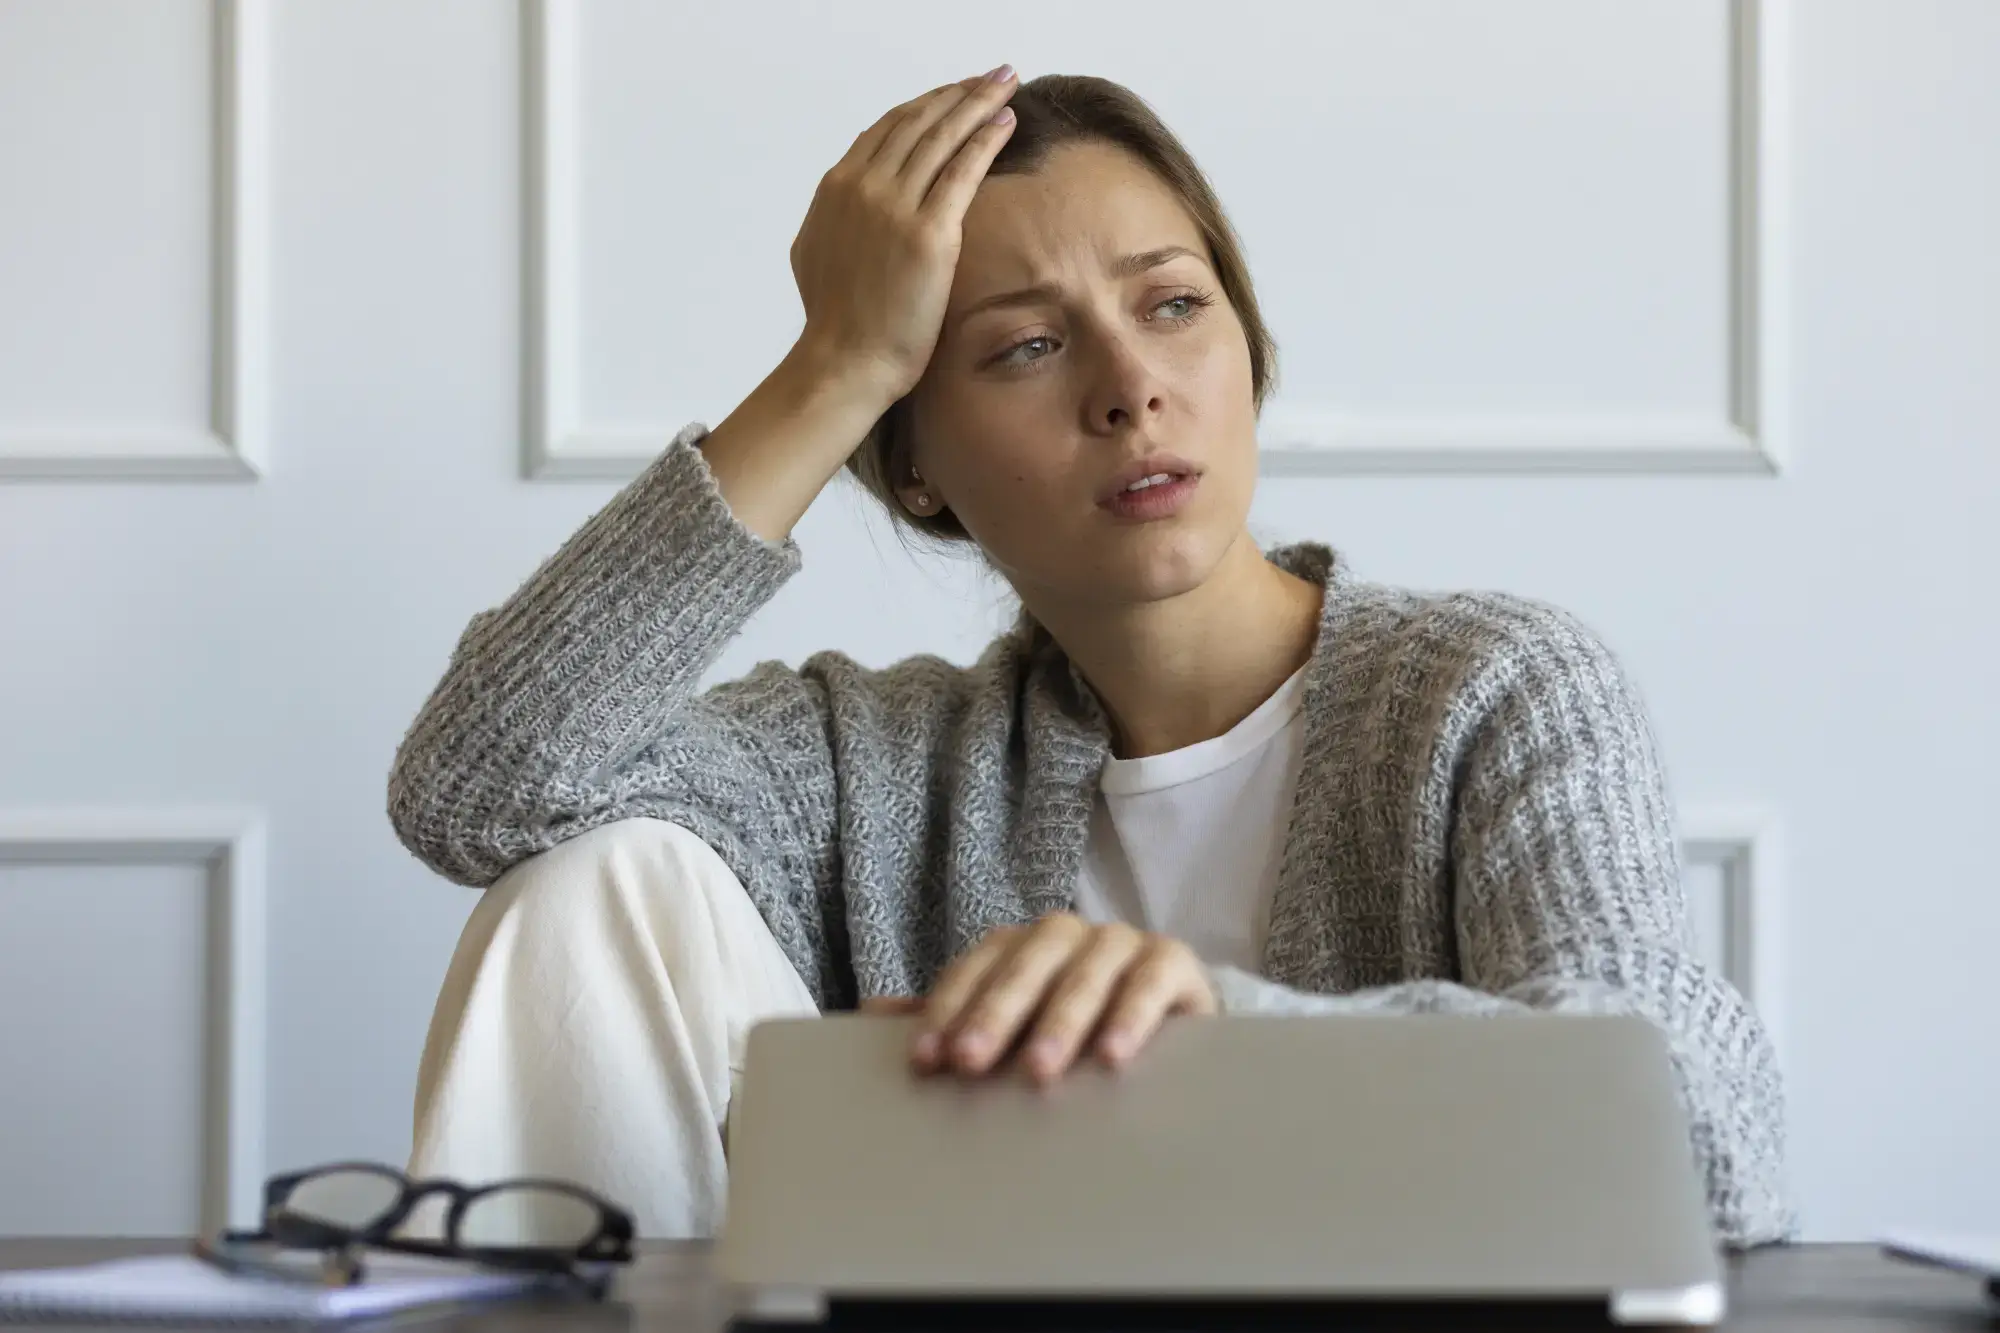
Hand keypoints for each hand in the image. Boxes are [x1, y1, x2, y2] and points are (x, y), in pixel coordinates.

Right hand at [789, 66, 1020, 401]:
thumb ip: (836, 216)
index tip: (952, 94)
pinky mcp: (928, 232)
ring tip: (1005, 85)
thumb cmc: (835, 320)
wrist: (845, 360)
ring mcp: (894, 206)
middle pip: (918, 122)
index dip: (925, 106)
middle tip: (991, 76)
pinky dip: (985, 139)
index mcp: (836, 187)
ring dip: (978, 103)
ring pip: (942, 137)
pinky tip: (1005, 122)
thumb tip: (847, 203)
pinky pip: (963, 170)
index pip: (887, 129)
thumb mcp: (818, 251)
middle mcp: (862, 186)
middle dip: (958, 93)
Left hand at [900, 913, 1218, 1084]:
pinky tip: (1112, 1056)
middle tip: (972, 1063)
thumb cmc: (1076, 1034)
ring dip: (1060, 1020)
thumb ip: (955, 1020)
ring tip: (1039, 1070)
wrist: (1172, 1031)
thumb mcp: (1014, 1029)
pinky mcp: (1172, 961)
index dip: (949, 1010)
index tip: (928, 1061)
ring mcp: (1121, 942)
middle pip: (1025, 965)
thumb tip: (872, 1015)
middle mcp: (1067, 934)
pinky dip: (1131, 1016)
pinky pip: (1149, 982)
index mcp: (1020, 946)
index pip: (976, 969)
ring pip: (1085, 973)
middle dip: (995, 1014)